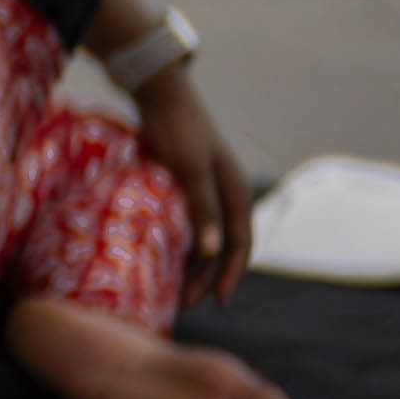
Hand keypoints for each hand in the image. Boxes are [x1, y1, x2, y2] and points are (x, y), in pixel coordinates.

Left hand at [134, 70, 250, 300]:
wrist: (159, 94)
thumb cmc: (176, 130)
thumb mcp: (190, 170)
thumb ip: (203, 208)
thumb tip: (215, 253)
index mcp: (235, 191)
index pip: (240, 243)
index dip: (231, 274)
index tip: (219, 302)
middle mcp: (225, 194)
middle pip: (223, 246)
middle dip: (208, 277)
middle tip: (187, 304)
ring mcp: (206, 190)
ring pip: (206, 237)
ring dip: (194, 264)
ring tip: (175, 291)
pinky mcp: (185, 186)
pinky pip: (189, 224)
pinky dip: (182, 245)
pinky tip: (165, 260)